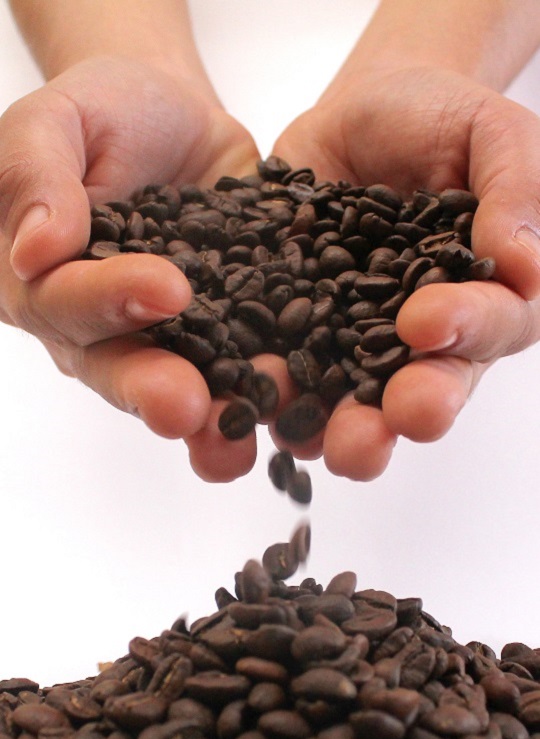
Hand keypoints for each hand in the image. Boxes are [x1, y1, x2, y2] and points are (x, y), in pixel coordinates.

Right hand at [0, 55, 258, 459]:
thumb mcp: (58, 121)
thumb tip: (36, 250)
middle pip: (120, 368)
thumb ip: (36, 174)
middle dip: (154, 390)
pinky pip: (248, 365)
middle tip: (186, 409)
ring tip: (238, 439)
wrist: (174, 115)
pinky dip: (272, 389)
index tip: (165, 289)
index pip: (67, 303)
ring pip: (184, 387)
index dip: (110, 301)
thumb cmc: (102, 113)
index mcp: (46, 285)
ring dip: (211, 419)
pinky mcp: (229, 333)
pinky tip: (300, 408)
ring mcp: (170, 340)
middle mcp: (104, 330)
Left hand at [270, 66, 539, 479]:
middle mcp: (424, 341)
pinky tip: (244, 403)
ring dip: (329, 429)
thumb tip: (526, 268)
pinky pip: (285, 371)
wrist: (363, 112)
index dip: (463, 331)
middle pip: (422, 391)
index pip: (488, 328)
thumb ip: (517, 192)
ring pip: (351, 403)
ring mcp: (357, 344)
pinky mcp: (299, 333)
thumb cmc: (443, 120)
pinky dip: (265, 392)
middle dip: (398, 415)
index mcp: (486, 301)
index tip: (424, 321)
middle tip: (379, 432)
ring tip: (308, 438)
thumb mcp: (492, 136)